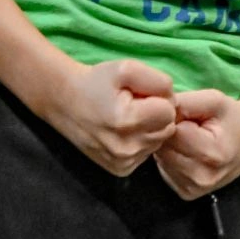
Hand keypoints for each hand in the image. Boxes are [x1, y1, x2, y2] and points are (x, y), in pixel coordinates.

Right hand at [42, 57, 176, 175]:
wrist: (66, 103)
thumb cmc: (97, 81)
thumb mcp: (126, 68)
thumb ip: (157, 80)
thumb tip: (173, 98)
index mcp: (127, 121)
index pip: (169, 111)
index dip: (160, 97)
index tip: (142, 93)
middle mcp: (126, 149)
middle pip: (167, 128)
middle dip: (157, 113)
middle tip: (136, 103)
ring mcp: (123, 163)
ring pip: (159, 142)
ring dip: (150, 127)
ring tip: (129, 115)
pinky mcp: (121, 170)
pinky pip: (147, 153)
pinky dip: (141, 140)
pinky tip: (124, 130)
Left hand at [154, 89, 239, 199]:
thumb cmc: (231, 117)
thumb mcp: (214, 99)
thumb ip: (186, 102)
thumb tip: (158, 111)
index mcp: (211, 154)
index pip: (172, 132)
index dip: (175, 117)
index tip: (189, 113)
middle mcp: (201, 178)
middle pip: (164, 148)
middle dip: (169, 131)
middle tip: (189, 124)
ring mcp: (193, 190)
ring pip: (161, 159)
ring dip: (169, 144)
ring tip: (189, 136)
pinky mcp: (186, 194)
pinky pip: (165, 170)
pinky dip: (171, 157)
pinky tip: (186, 150)